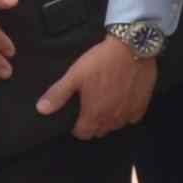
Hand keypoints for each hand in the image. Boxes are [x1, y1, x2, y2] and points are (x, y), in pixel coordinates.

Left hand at [38, 37, 156, 140]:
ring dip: (108, 119)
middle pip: (99, 131)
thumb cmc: (100, 62)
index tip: (76, 114)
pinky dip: (125, 113)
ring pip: (115, 126)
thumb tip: (41, 110)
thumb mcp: (75, 75)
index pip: (82, 134)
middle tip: (89, 105)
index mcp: (94, 115)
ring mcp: (128, 114)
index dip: (76, 126)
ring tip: (104, 102)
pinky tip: (121, 100)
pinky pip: (131, 118)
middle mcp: (112, 120)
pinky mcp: (142, 106)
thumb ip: (58, 94)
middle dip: (92, 124)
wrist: (132, 48)